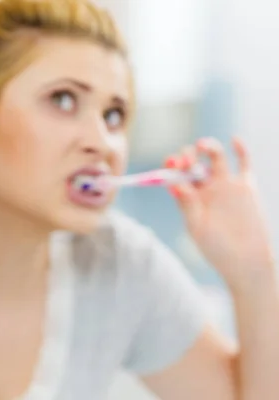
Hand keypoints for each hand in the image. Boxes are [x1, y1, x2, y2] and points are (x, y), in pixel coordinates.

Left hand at [165, 137, 273, 289]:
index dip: (172, 166)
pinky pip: (243, 164)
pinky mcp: (246, 187)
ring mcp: (225, 186)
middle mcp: (205, 189)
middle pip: (193, 164)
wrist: (246, 261)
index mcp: (188, 198)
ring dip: (208, 147)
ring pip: (215, 159)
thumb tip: (175, 185)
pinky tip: (234, 140)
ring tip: (202, 145)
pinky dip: (240, 150)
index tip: (170, 161)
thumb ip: (187, 206)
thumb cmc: (217, 249)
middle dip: (188, 157)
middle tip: (186, 157)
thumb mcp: (197, 228)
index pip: (176, 175)